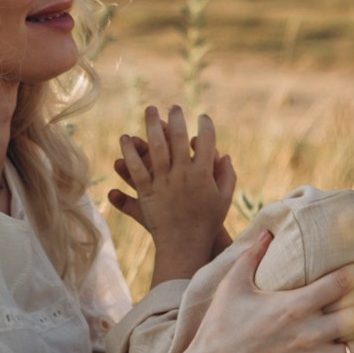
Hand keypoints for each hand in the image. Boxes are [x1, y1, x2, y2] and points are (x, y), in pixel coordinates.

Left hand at [109, 104, 236, 280]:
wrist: (186, 246)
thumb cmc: (208, 224)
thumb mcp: (224, 200)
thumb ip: (227, 176)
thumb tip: (225, 154)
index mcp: (204, 174)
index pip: (207, 142)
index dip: (206, 126)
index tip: (203, 117)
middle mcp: (183, 174)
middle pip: (179, 138)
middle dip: (177, 118)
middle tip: (174, 106)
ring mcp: (164, 182)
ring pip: (156, 147)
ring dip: (153, 126)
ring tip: (150, 111)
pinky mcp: (148, 192)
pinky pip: (137, 168)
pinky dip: (131, 152)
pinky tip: (126, 139)